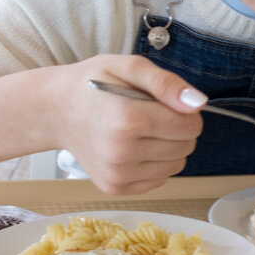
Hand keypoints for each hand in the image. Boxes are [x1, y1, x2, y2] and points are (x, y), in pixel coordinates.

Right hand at [50, 55, 206, 194]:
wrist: (57, 111)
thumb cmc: (94, 85)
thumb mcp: (129, 66)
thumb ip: (166, 83)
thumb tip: (197, 103)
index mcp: (127, 119)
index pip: (190, 126)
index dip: (185, 111)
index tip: (165, 103)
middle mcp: (122, 153)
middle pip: (186, 147)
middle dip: (178, 129)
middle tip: (150, 114)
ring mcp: (117, 175)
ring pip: (176, 166)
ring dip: (168, 147)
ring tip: (141, 130)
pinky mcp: (115, 188)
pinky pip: (159, 179)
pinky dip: (154, 163)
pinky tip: (133, 147)